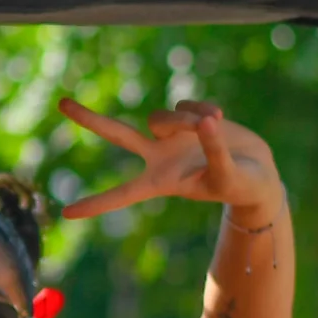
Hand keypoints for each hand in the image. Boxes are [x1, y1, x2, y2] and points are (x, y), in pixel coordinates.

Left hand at [57, 97, 285, 223]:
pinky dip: (204, 111)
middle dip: (90, 119)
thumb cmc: (241, 186)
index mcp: (160, 182)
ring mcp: (170, 134)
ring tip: (214, 125)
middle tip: (60, 103)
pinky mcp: (187, 117)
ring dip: (187, 119)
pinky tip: (220, 120)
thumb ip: (214, 148)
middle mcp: (158, 156)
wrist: (257, 171)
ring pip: (163, 115)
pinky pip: (187, 104)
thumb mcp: (227, 175)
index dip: (96, 204)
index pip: (122, 194)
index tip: (66, 214)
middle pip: (117, 133)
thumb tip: (203, 121)